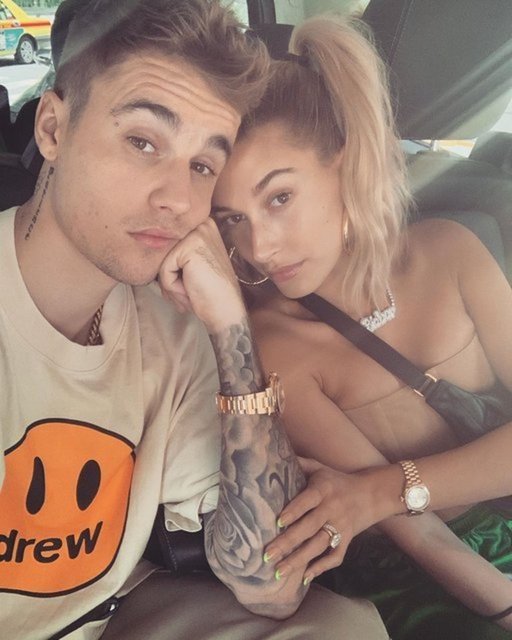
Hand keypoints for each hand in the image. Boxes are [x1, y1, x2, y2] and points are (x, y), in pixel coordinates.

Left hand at [158, 218, 245, 332]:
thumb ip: (173, 253)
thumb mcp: (190, 265)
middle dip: (169, 278)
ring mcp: (197, 233)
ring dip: (171, 285)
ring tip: (191, 292)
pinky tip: (192, 290)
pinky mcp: (190, 248)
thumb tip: (146, 248)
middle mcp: (202, 223)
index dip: (172, 271)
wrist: (227, 311)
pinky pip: (164, 271)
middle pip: (163, 252)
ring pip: (162, 262)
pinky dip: (173, 287)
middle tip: (189, 291)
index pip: (167, 245)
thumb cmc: (208, 293)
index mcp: (202, 224)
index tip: (190, 284)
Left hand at [264, 458, 382, 583]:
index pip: (308, 501)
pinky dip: (320, 568)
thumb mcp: (319, 468)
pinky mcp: (348, 540)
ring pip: (319, 546)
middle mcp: (332, 509)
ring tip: (278, 572)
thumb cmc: (336, 480)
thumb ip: (299, 463)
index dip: (294, 511)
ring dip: (298, 560)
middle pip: (309, 528)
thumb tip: (273, 454)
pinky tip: (303, 578)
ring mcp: (341, 527)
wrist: (372, 493)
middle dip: (288, 542)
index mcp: (324, 489)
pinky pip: (335, 557)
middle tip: (267, 555)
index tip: (277, 522)